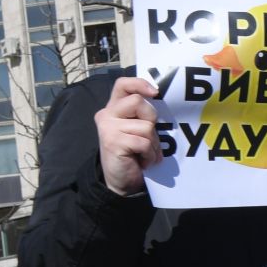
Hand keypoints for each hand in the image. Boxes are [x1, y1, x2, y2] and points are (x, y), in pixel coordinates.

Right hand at [96, 75, 160, 195]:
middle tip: (149, 138)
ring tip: (145, 154)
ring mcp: (108, 128)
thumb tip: (159, 101)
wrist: (121, 182)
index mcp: (114, 108)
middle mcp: (107, 114)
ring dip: (153, 144)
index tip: (155, 92)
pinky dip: (149, 155)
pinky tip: (142, 161)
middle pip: (139, 102)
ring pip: (146, 126)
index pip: (123, 85)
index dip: (139, 84)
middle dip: (152, 121)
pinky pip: (144, 143)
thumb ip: (142, 115)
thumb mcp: (138, 130)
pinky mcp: (114, 142)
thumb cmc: (134, 154)